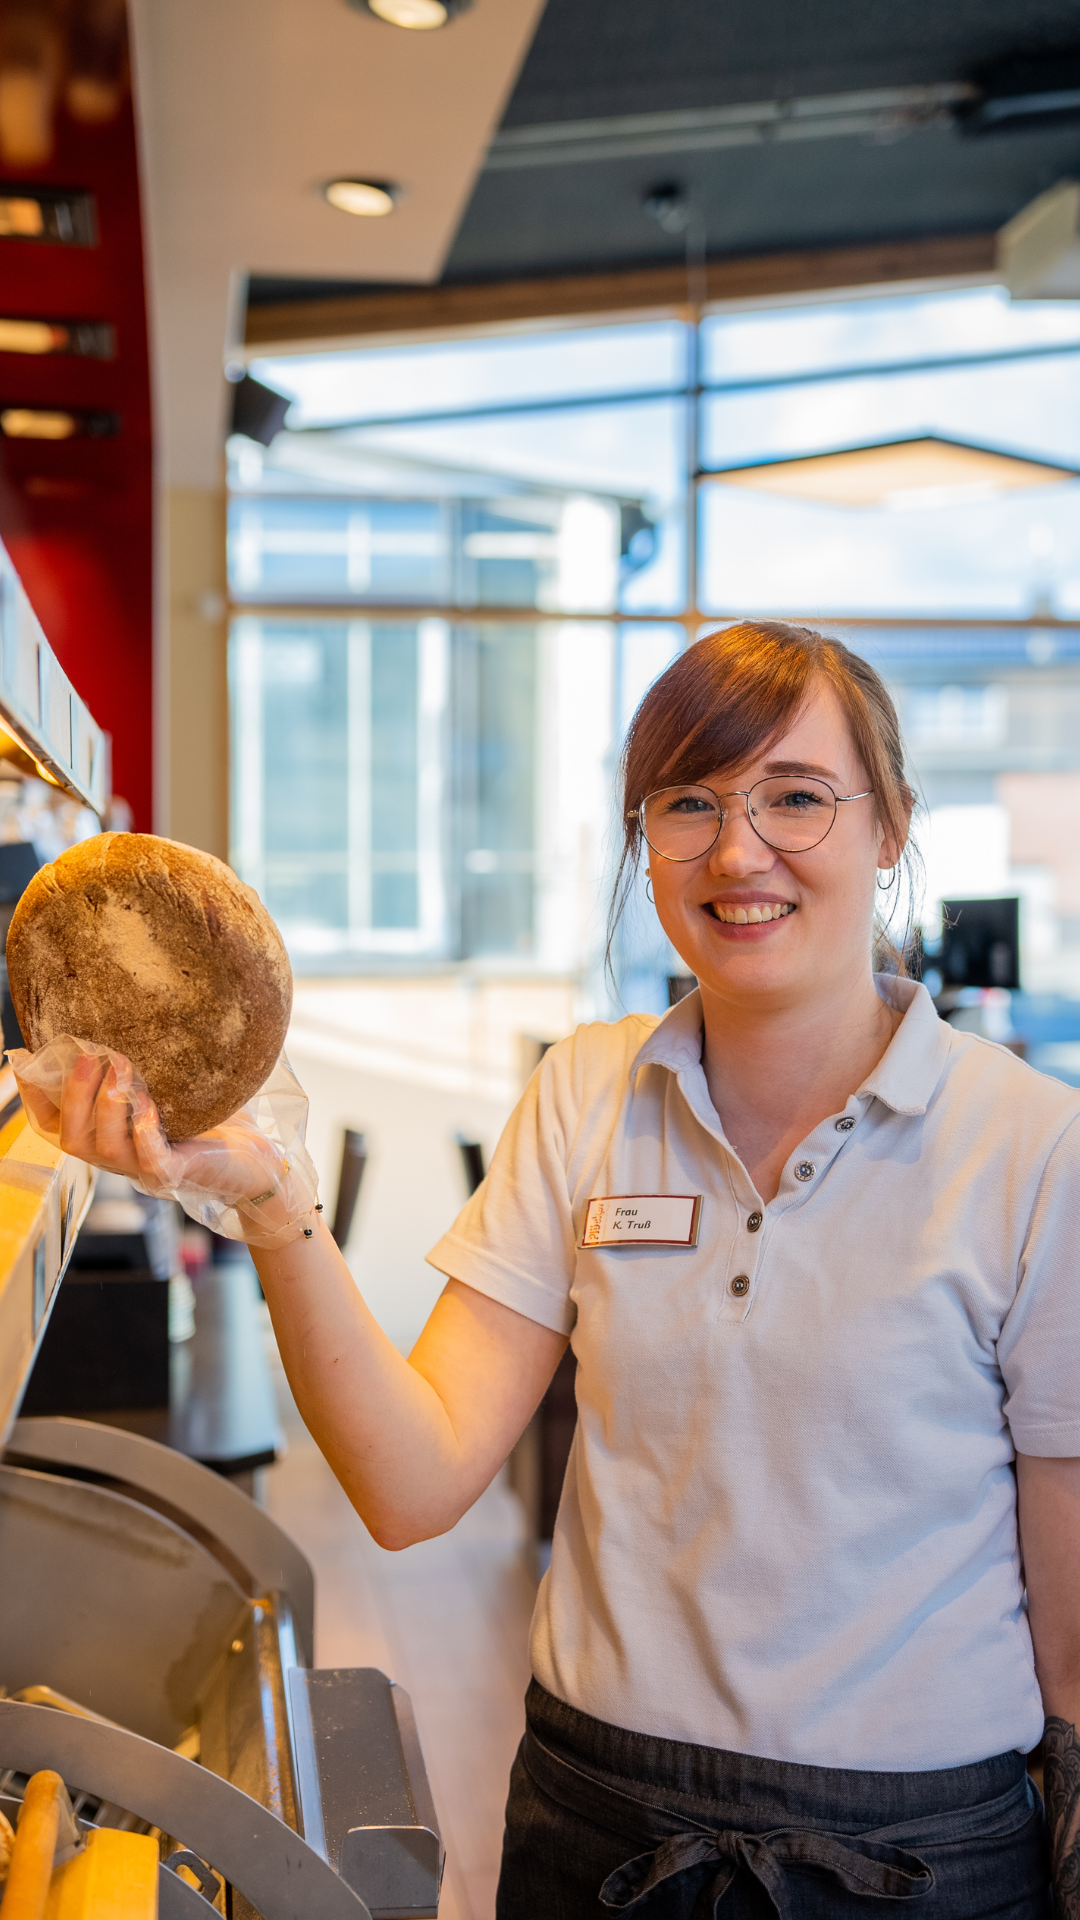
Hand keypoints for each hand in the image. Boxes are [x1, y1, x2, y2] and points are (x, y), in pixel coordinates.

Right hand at [10, 1034, 319, 1248]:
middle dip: (74, 1093)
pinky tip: (147, 1106)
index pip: (56, 1124)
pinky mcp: (174, 1175)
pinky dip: (144, 1132)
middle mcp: (117, 1157)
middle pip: (72, 1137)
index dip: (36, 1095)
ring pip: (104, 1147)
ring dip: (107, 1105)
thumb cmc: (211, 1120)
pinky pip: (150, 1159)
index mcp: (107, 1137)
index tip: (25, 1059)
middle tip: (86, 1054)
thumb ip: (143, 1062)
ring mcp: (143, 1169)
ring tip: (120, 1065)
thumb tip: (125, 1008)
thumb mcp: (170, 1086)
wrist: (257, 1158)